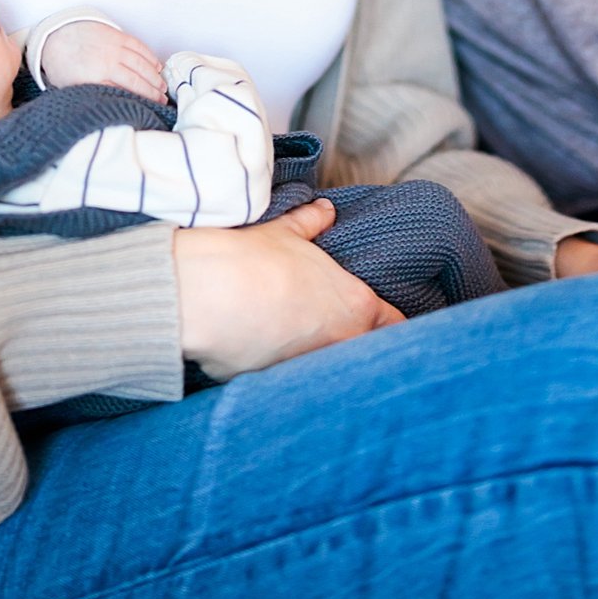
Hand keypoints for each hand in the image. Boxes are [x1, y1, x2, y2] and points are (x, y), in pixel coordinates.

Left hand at [41, 19, 166, 101]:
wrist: (57, 36)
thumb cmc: (62, 65)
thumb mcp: (71, 86)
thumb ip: (92, 94)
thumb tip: (112, 103)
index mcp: (96, 76)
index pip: (125, 91)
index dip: (141, 100)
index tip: (151, 107)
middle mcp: (109, 61)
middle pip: (137, 78)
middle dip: (153, 91)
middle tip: (162, 100)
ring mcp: (115, 47)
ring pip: (142, 63)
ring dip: (155, 76)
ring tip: (162, 87)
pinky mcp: (118, 36)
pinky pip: (140, 47)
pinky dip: (150, 57)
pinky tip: (157, 66)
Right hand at [172, 198, 401, 379]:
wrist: (204, 295)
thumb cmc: (254, 260)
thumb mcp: (286, 234)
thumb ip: (312, 222)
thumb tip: (324, 210)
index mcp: (355, 308)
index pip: (394, 324)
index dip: (389, 321)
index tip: (381, 319)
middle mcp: (338, 346)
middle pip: (360, 351)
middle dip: (350, 342)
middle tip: (328, 326)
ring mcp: (303, 371)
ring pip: (318, 369)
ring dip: (309, 355)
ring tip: (285, 336)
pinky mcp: (266, 388)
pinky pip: (277, 379)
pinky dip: (270, 366)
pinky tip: (254, 350)